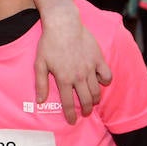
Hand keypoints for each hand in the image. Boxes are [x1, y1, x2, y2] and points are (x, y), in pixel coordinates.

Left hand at [34, 4, 111, 122]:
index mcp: (64, 79)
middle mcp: (78, 76)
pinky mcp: (98, 58)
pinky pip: (107, 75)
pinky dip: (106, 81)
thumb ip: (40, 84)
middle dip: (86, 110)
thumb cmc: (49, 43)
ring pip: (97, 90)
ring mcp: (90, 68)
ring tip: (93, 101)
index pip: (69, 104)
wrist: (63, 24)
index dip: (71, 115)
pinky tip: (101, 81)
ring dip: (96, 99)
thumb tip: (40, 101)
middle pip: (86, 100)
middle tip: (85, 113)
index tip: (72, 121)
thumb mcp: (39, 64)